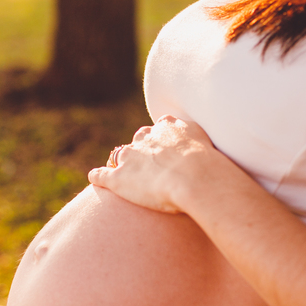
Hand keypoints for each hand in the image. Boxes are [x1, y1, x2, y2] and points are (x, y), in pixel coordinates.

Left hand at [88, 115, 226, 212]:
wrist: (195, 178)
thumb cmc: (210, 165)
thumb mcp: (210, 144)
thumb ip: (201, 141)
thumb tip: (206, 149)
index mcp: (168, 127)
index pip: (160, 130)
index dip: (162, 142)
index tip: (166, 152)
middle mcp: (147, 137)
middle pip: (140, 140)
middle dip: (142, 150)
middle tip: (148, 165)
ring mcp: (131, 157)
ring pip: (120, 156)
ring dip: (122, 163)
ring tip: (124, 173)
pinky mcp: (119, 178)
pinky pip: (102, 174)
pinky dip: (98, 176)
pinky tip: (95, 178)